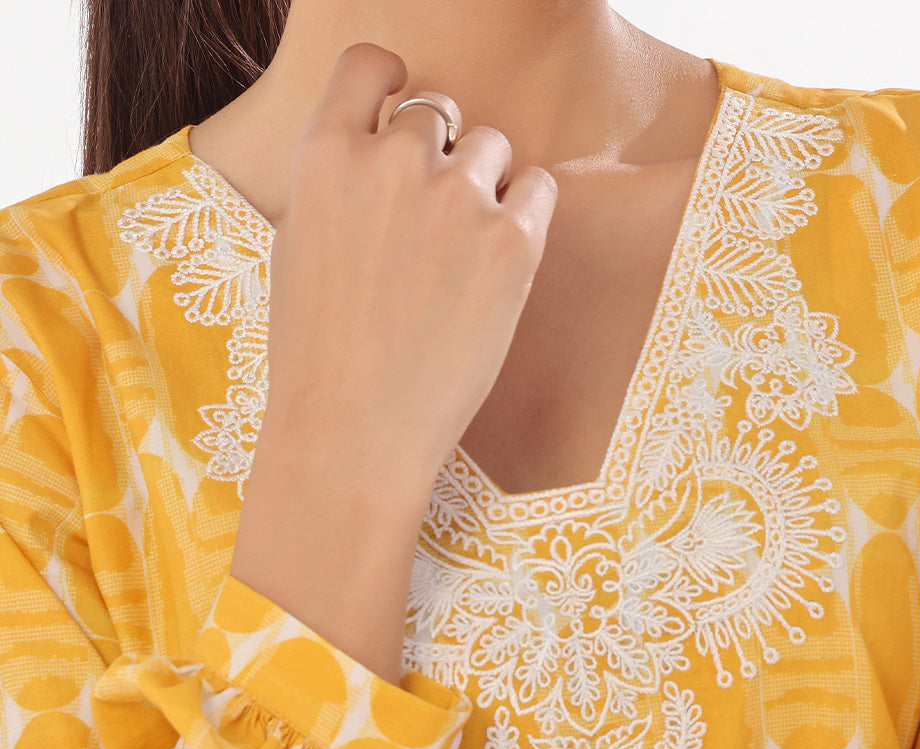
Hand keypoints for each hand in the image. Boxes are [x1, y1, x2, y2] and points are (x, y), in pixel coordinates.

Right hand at [229, 41, 559, 677]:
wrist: (355, 434)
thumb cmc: (321, 359)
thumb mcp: (301, 247)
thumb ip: (342, 184)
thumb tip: (388, 148)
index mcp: (325, 154)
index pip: (371, 65)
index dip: (394, 83)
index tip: (404, 108)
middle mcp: (393, 159)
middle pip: (440, 113)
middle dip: (441, 157)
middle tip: (433, 231)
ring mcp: (457, 197)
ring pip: (493, 147)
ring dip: (486, 185)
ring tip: (461, 260)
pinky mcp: (512, 241)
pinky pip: (538, 189)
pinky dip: (526, 215)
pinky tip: (500, 266)